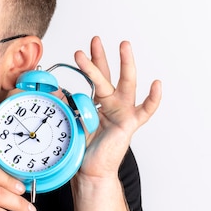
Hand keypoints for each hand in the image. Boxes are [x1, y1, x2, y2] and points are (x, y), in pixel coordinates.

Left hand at [73, 36, 161, 177]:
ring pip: (126, 84)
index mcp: (98, 103)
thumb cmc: (82, 149)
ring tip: (124, 46)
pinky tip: (157, 84)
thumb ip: (64, 106)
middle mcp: (112, 105)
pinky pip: (145, 111)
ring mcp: (123, 112)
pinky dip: (152, 99)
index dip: (88, 64)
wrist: (89, 171)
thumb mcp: (70, 122)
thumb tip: (54, 90)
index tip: (80, 51)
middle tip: (94, 40)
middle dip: (102, 57)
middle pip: (108, 76)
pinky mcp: (130, 124)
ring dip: (125, 64)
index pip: (94, 78)